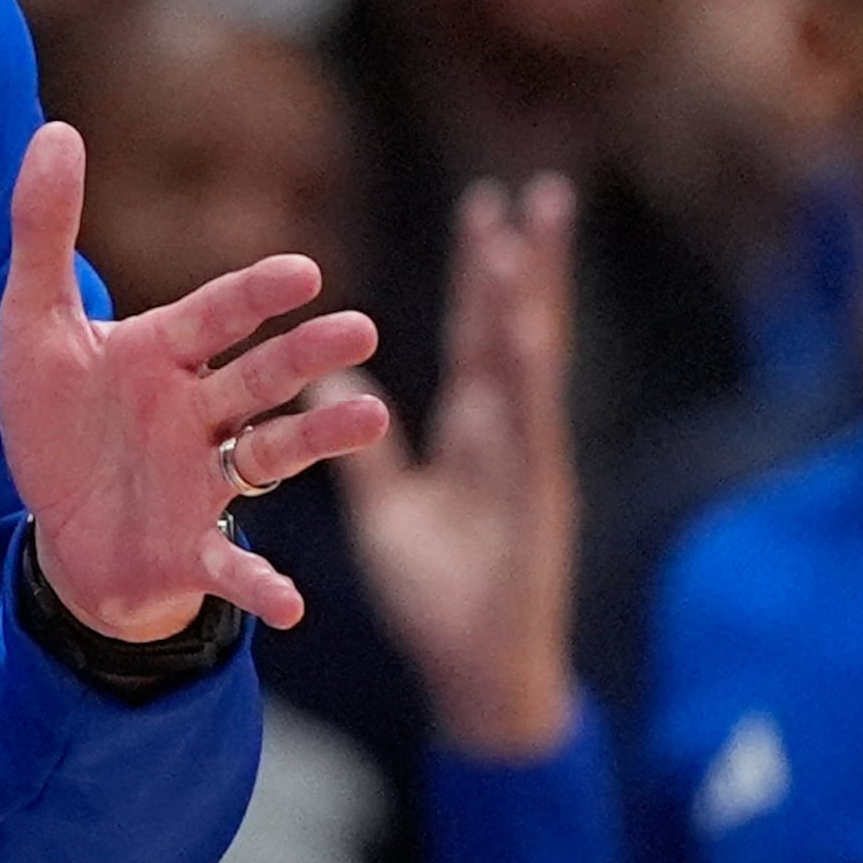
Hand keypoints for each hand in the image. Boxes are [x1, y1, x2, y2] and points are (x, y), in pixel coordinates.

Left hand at [0, 123, 384, 639]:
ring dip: (319, 440)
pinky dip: (260, 585)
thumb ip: (44, 233)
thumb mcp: (32, 327)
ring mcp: (206, 481)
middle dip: (305, 357)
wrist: (60, 529)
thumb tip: (54, 128)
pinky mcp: (195, 549)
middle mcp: (200, 411)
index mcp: (165, 353)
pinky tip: (292, 606)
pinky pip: (232, 567)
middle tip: (361, 330)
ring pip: (272, 453)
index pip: (216, 315)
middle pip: (260, 377)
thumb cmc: (59, 421)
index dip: (254, 296)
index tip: (300, 274)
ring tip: (371, 420)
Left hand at [333, 176, 579, 759]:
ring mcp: (528, 462)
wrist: (474, 674)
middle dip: (525, 263)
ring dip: (528, 296)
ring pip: (530, 363)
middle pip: (516, 330)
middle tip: (538, 188)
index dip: (482, 276)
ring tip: (528, 228)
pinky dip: (525, 372)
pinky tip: (521, 324)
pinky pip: (528, 425)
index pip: (479, 335)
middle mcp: (510, 435)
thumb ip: (363, 448)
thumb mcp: (388, 509)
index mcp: (477, 433)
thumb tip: (323, 383)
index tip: (486, 209)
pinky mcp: (532, 499)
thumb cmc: (439, 594)